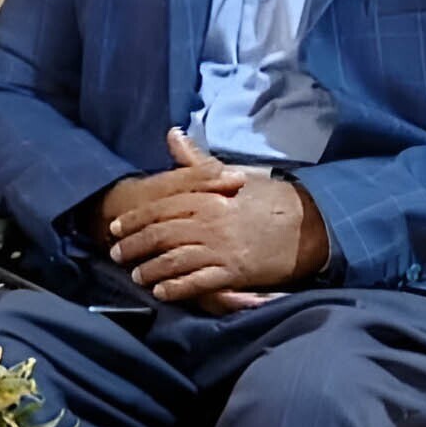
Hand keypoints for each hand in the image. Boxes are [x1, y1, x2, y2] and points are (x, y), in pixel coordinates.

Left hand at [107, 138, 328, 301]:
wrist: (309, 223)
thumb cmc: (268, 197)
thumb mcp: (230, 175)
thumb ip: (196, 161)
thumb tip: (173, 134)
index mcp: (206, 197)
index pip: (160, 207)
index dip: (135, 218)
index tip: (116, 227)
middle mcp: (209, 221)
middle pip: (160, 234)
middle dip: (135, 245)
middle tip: (116, 254)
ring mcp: (221, 247)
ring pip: (174, 260)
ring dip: (151, 269)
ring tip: (136, 277)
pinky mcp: (234, 271)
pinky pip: (198, 282)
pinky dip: (177, 287)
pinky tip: (162, 292)